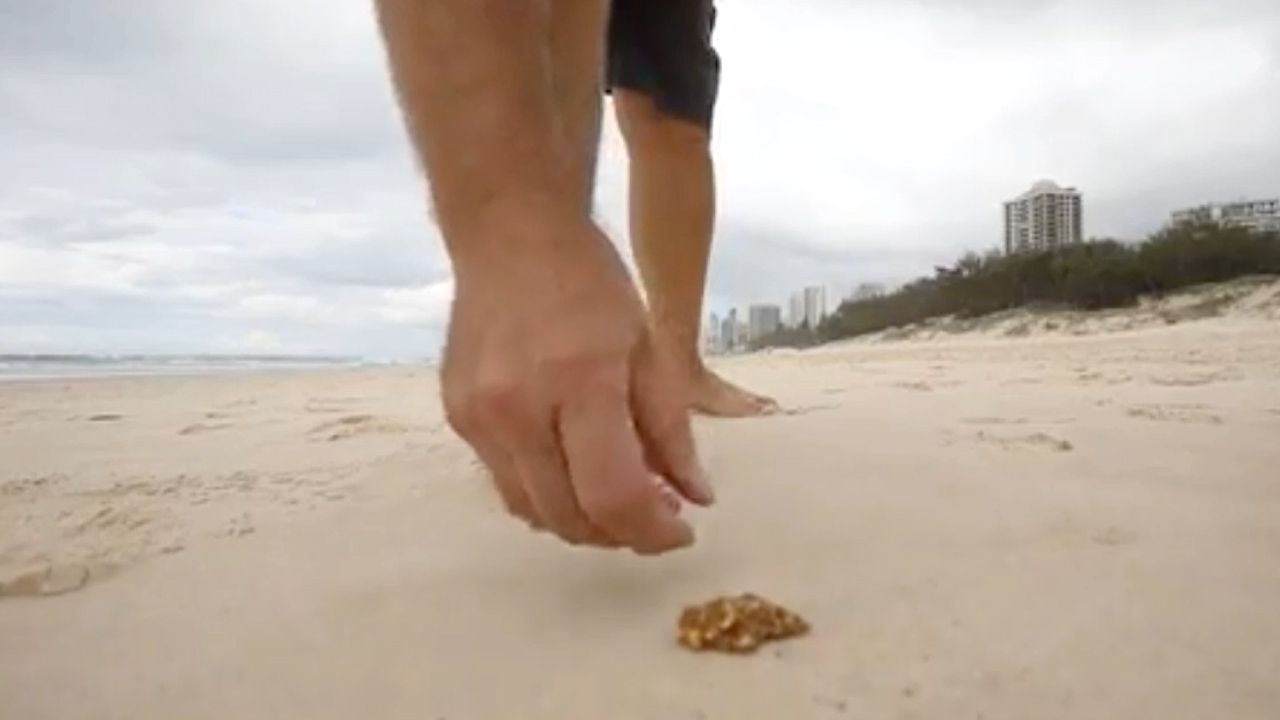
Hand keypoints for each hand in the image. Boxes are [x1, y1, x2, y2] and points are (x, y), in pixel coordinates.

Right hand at [440, 217, 714, 554]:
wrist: (510, 234)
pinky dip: (546, 493)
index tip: (682, 531)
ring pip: (532, 511)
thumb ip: (672, 430)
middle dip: (621, 534)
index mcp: (580, 381)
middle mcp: (518, 407)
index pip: (613, 494)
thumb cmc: (591, 283)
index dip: (653, 532)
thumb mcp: (650, 347)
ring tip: (618, 498)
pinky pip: (505, 483)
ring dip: (581, 522)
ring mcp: (479, 417)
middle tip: (656, 517)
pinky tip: (574, 470)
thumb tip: (695, 498)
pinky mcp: (458, 418)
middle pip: (570, 517)